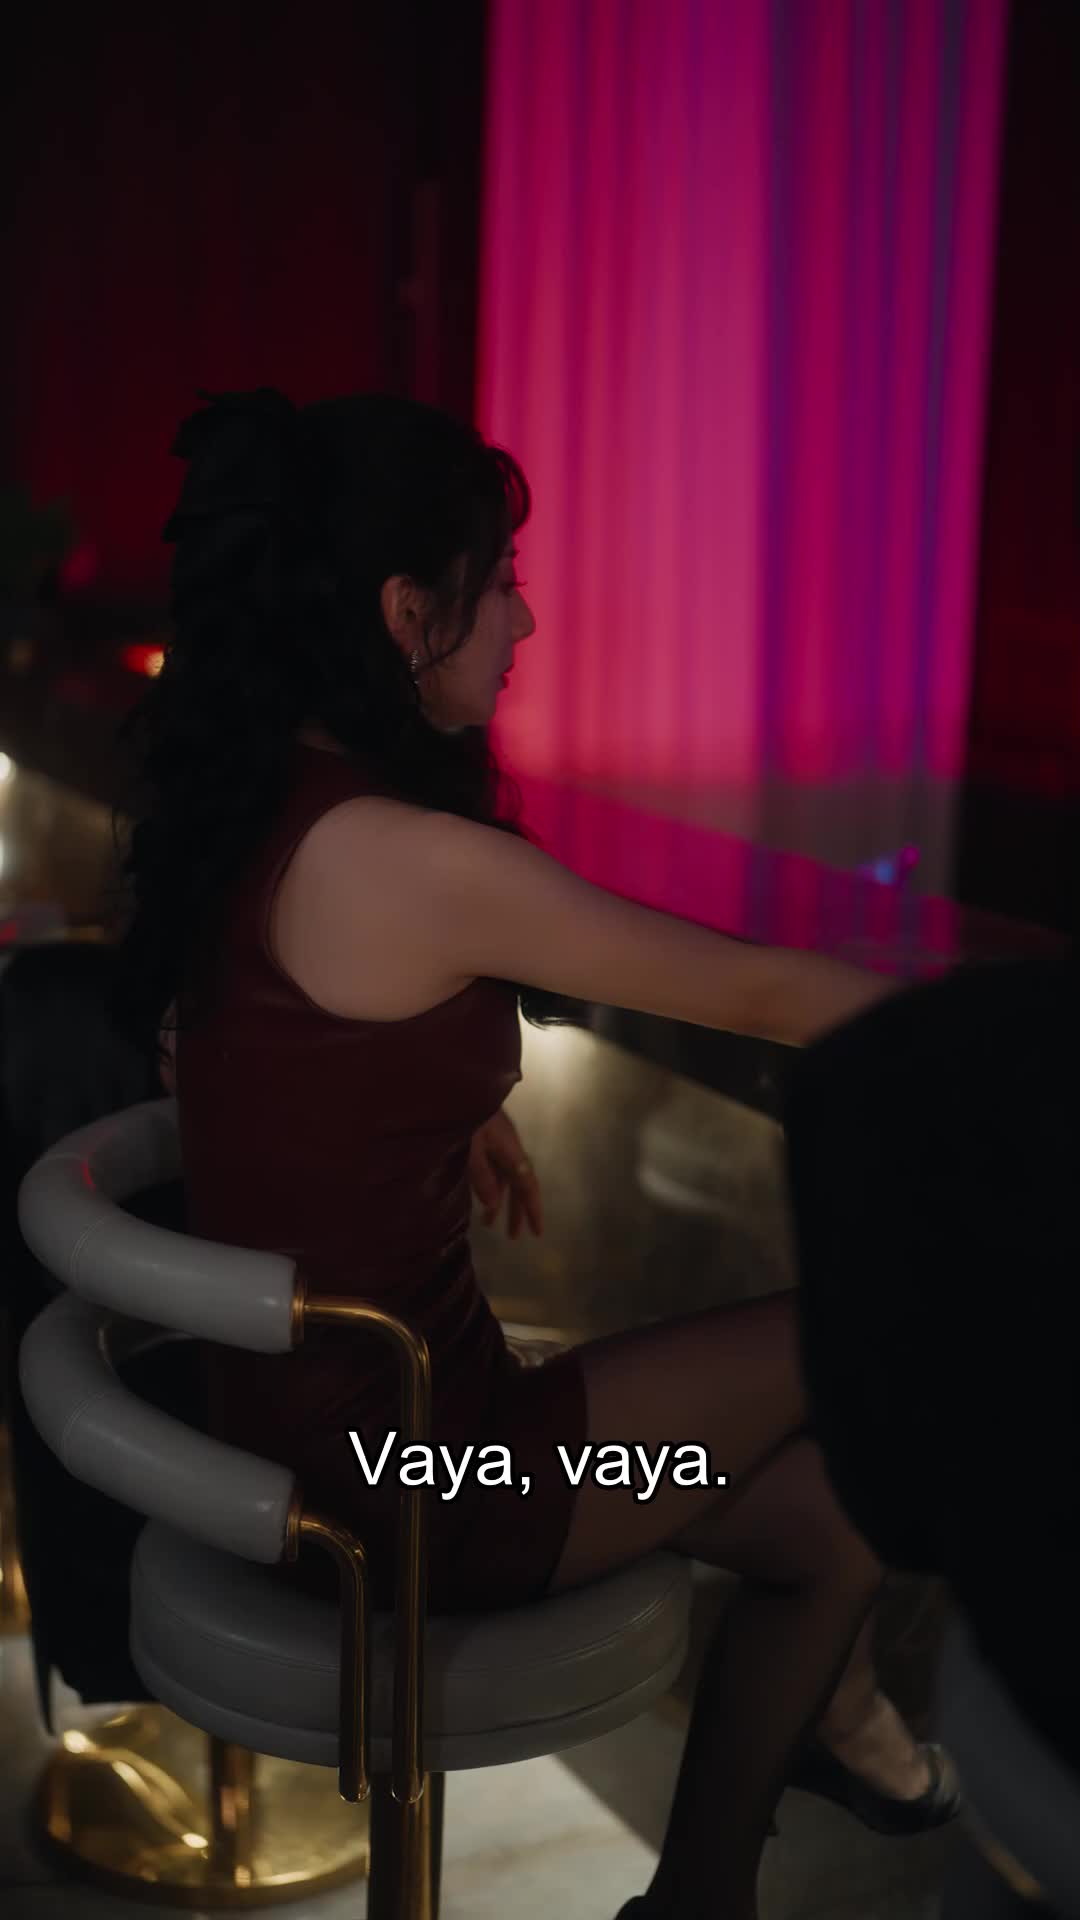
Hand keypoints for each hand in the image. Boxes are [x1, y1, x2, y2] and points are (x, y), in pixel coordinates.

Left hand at [468, 1106, 542, 1239]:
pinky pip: (491, 1168)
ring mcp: (495, 1140)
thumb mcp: (468, 1144)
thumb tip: (492, 1204)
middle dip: (517, 1210)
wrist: (451, 1079)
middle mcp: (506, 1145)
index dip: (532, 1208)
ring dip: (499, 1200)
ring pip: (503, 1176)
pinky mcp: (482, 1137)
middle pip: (518, 1182)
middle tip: (515, 1237)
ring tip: (490, 1224)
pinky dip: (488, 1186)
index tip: (537, 1232)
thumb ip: (480, 1174)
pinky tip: (478, 1197)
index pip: (527, 1183)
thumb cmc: (459, 1109)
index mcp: (509, 1146)